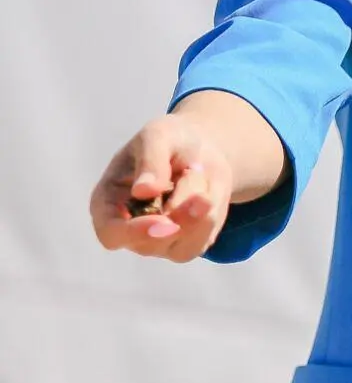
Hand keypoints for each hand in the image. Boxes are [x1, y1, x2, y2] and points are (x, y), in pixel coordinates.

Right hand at [90, 114, 234, 262]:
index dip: (134, 232)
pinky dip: (212, 213)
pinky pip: (204, 239)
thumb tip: (142, 191)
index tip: (165, 222)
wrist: (200, 151)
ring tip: (196, 173)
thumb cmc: (168, 142)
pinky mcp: (187, 246)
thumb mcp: (157, 137)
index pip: (111, 233)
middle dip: (183, 206)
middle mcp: (130, 231)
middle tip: (196, 169)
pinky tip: (207, 192)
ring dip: (200, 207)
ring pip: (185, 242)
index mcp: (107, 203)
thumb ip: (149, 160)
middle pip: (157, 240)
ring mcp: (160, 243)